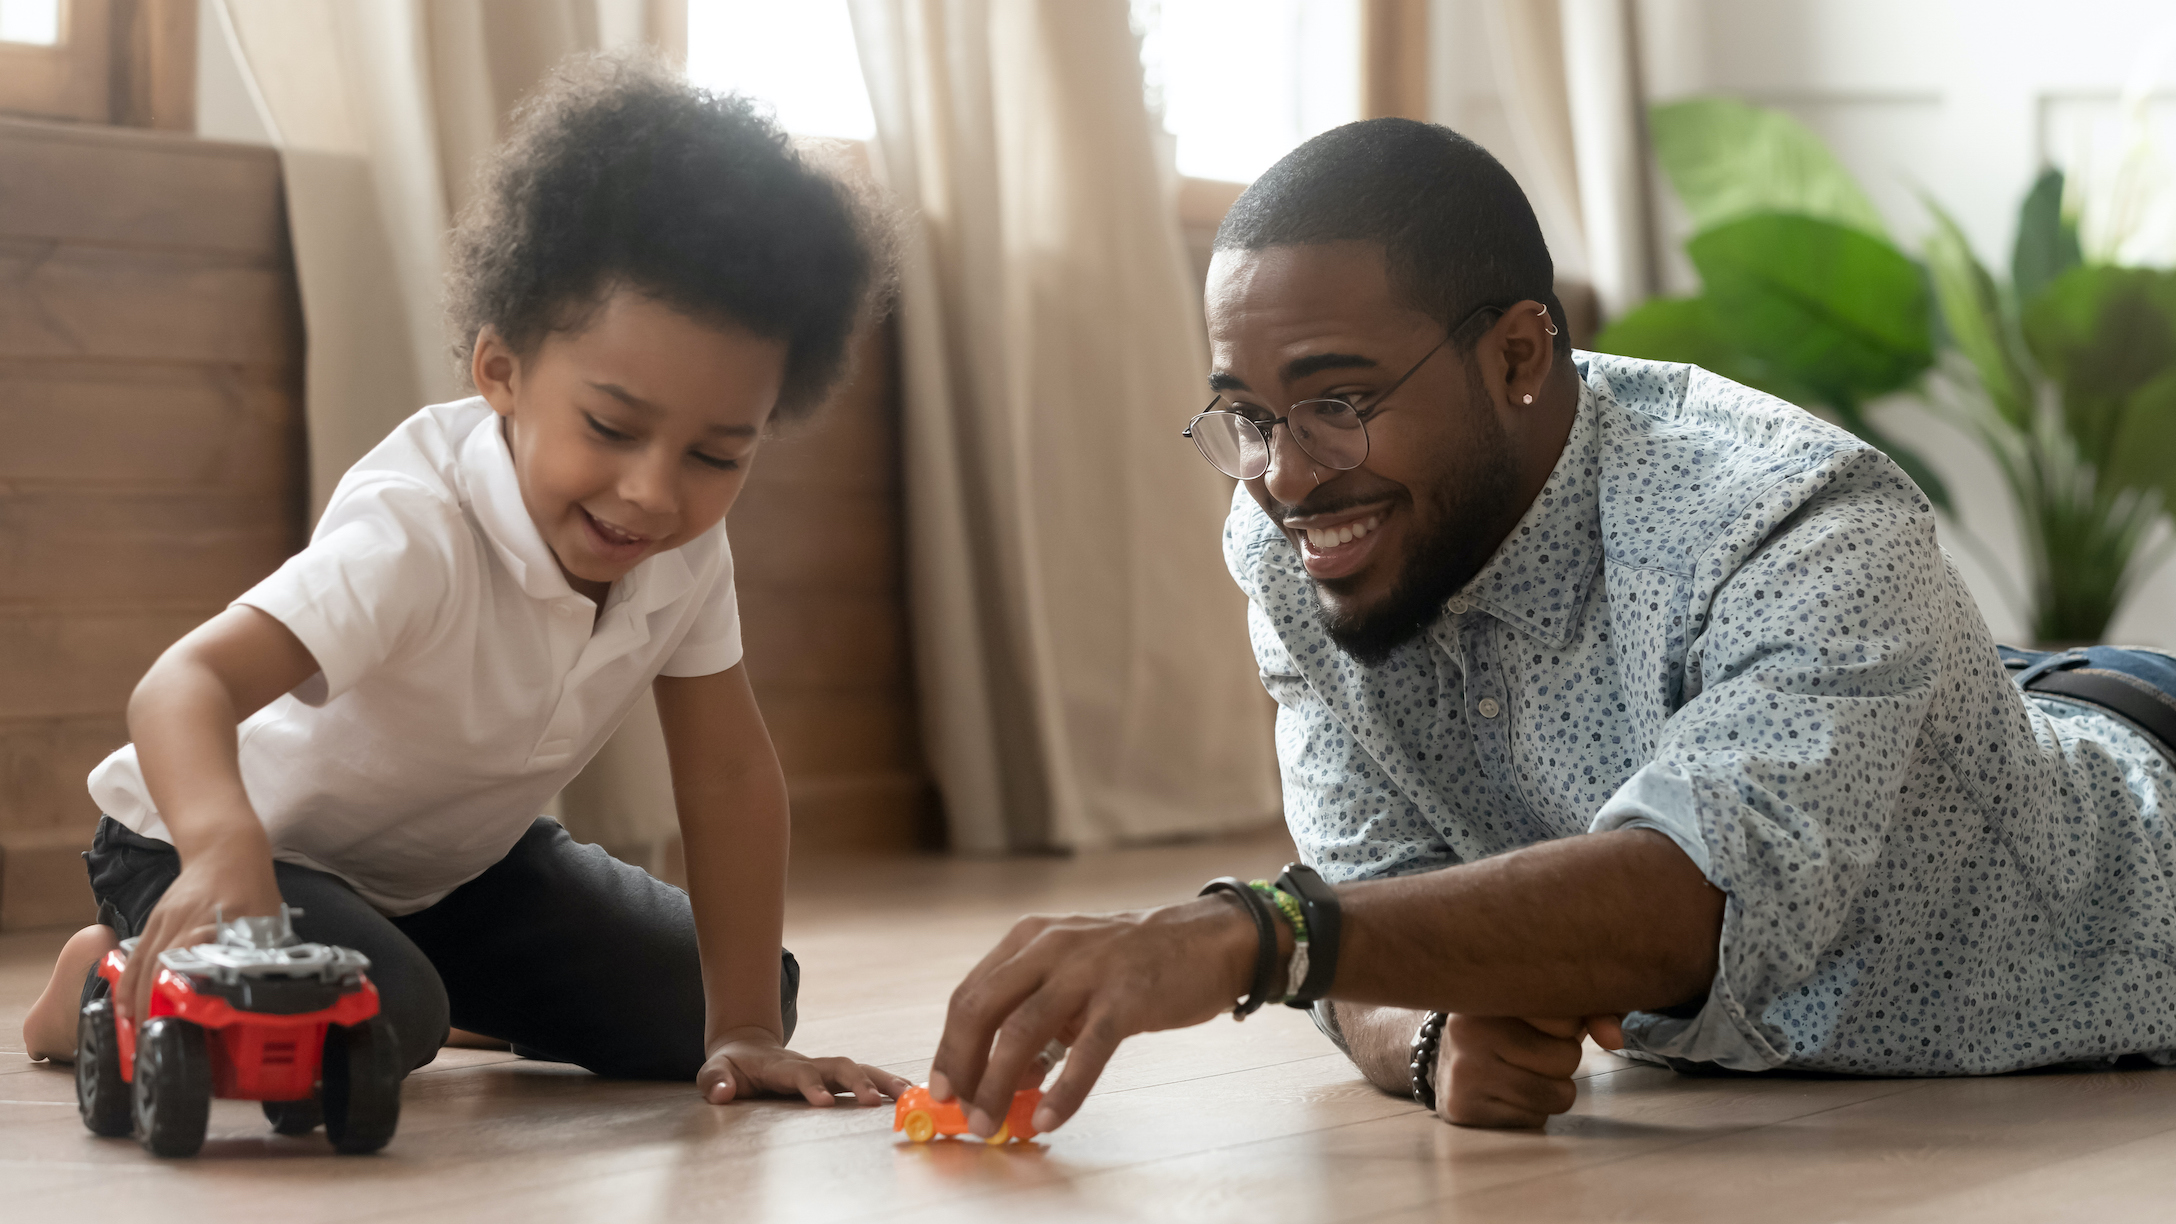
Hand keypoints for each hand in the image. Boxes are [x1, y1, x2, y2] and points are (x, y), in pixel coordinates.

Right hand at [117, 828, 281, 1022]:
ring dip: (136, 1002)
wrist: (226, 849)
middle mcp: (185, 923)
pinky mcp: (155, 920)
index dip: (181, 995)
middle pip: (160, 970)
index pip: (192, 965)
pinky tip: (125, 1006)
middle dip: (153, 1009)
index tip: (180, 1024)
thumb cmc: (252, 887)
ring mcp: (166, 920)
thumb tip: (271, 988)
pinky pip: (136, 955)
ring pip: (143, 965)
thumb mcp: (267, 919)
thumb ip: (264, 952)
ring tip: (135, 1034)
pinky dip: (128, 982)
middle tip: (153, 1042)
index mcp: (216, 924)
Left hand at [698, 1029, 910, 1106]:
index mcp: (779, 1065)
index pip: (799, 1073)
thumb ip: (715, 1080)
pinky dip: (886, 1083)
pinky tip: (907, 1093)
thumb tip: (722, 1092)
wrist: (747, 1048)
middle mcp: (807, 1062)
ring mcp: (822, 1068)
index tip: (825, 1104)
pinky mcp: (832, 1076)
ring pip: (857, 1067)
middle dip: (859, 1081)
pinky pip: (863, 1076)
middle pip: (839, 1065)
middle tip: (877, 1102)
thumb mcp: (714, 1069)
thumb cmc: (732, 1065)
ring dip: (882, 1080)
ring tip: (907, 1095)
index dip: (812, 1086)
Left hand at [930, 897, 1261, 1137]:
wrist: (1208, 941)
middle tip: (957, 1109)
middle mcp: (1050, 946)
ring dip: (998, 1084)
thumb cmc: (1134, 964)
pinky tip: (1049, 1118)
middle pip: (982, 1009)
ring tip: (989, 1122)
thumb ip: (1040, 1018)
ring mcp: (1089, 969)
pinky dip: (1063, 1090)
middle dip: (961, 1064)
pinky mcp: (1127, 997)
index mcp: (1029, 939)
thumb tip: (1009, 1079)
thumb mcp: (1075, 976)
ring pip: (1022, 1031)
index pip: (970, 994)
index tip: (941, 1087)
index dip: (949, 1045)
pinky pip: (1086, 1052)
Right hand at [1435, 1013, 1621, 1128]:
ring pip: (1557, 1094)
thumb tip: (1614, 1039)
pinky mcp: (1463, 1107)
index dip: (1569, 1024)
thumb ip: (1591, 1009)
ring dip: (1554, 1089)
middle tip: (1531, 1048)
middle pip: (1567, 1057)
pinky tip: (1505, 1091)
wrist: (1443, 1057)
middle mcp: (1469, 1027)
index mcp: (1492, 989)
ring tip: (1523, 1070)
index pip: (1569, 1016)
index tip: (1543, 1020)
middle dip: (1562, 1058)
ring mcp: (1463, 1070)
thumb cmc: (1511, 1025)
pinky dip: (1532, 1110)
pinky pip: (1535, 1120)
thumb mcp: (1547, 1005)